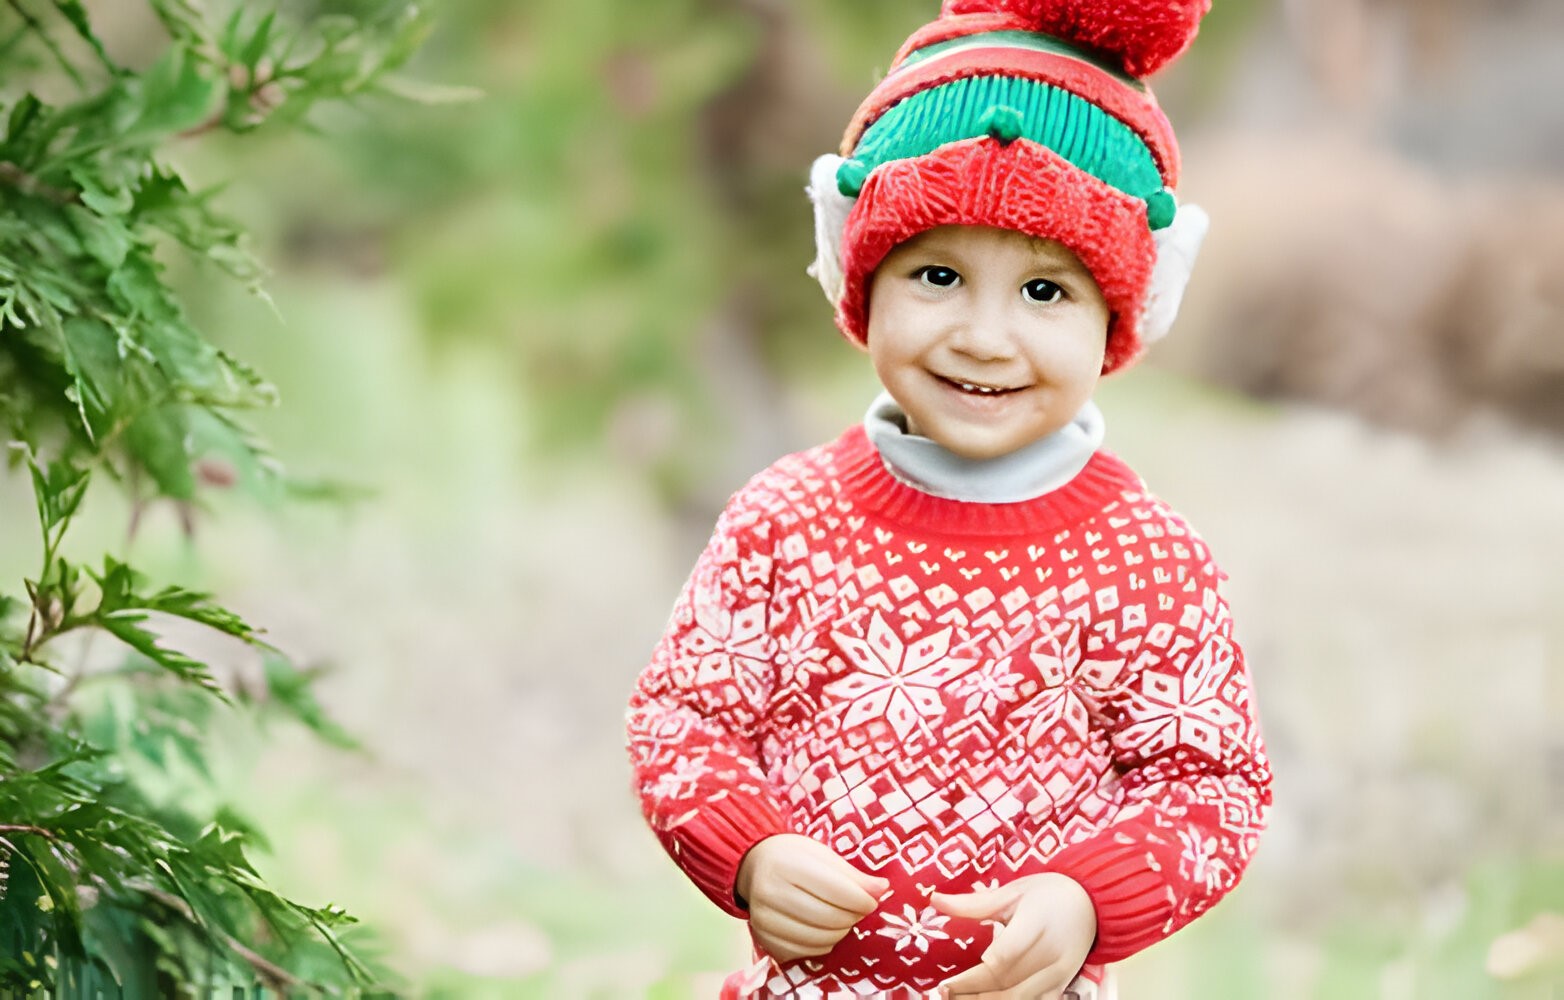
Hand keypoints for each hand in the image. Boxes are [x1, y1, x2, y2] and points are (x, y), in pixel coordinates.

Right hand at [735, 833, 889, 963]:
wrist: (757, 865)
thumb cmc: (795, 857)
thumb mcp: (824, 856)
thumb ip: (854, 875)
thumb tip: (882, 889)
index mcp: (787, 865)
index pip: (837, 891)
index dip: (862, 900)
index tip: (871, 901)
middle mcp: (770, 893)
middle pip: (829, 918)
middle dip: (852, 917)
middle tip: (857, 910)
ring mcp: (763, 919)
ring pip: (819, 939)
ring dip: (840, 933)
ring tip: (841, 919)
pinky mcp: (762, 939)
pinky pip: (804, 953)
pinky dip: (822, 945)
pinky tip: (822, 930)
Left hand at [931, 873, 1095, 999]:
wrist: (1093, 904)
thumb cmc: (1050, 893)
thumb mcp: (1013, 891)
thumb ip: (974, 903)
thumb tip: (935, 900)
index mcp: (1036, 924)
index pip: (1005, 957)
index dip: (975, 975)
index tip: (947, 982)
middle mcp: (1050, 954)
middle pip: (1008, 984)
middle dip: (973, 994)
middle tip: (945, 994)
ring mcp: (1058, 974)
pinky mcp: (1062, 986)